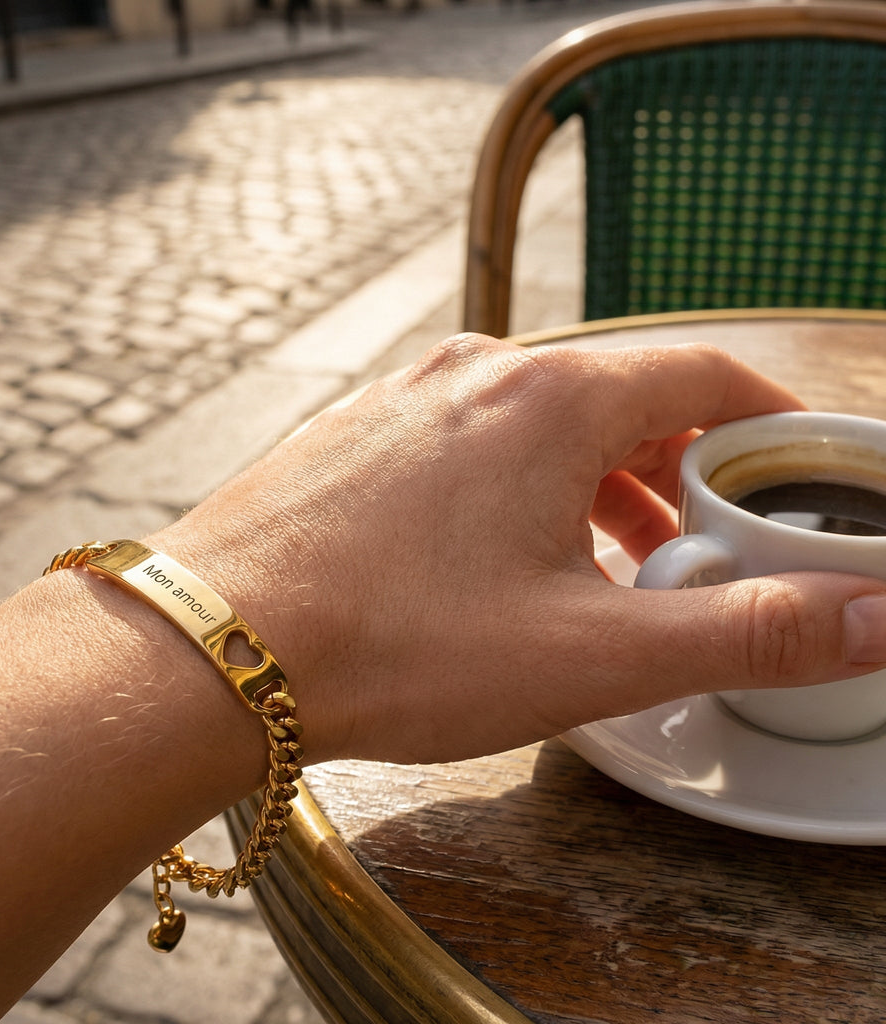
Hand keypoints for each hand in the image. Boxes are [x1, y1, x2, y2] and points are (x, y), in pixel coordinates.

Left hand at [153, 335, 885, 764]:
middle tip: (693, 543)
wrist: (210, 646)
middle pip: (616, 394)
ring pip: (534, 421)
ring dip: (590, 482)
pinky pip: (460, 440)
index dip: (761, 416)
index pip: (699, 369)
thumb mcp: (592, 654)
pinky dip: (510, 486)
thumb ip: (744, 632)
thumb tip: (873, 617)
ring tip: (603, 563)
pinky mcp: (351, 434)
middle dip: (673, 465)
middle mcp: (475, 373)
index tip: (785, 466)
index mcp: (550, 397)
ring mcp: (402, 397)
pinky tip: (492, 559)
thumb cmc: (394, 647)